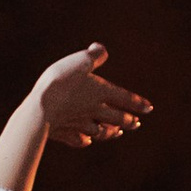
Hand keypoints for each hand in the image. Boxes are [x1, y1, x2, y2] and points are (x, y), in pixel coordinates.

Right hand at [0, 43, 150, 190]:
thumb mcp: (80, 61)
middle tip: (137, 123)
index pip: (125, 98)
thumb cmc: (62, 81)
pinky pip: (79, 140)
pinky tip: (86, 141)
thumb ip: (94, 56)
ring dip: (111, 132)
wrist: (41, 108)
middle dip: (128, 121)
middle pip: (116, 118)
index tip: (149, 108)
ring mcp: (80, 125)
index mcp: (102, 92)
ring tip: (117, 133)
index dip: (138, 103)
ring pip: (101, 131)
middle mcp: (95, 111)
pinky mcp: (65, 133)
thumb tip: (101, 48)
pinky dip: (85, 140)